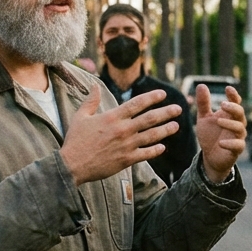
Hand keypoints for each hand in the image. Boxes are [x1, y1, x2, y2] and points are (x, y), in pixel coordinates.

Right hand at [61, 87, 180, 185]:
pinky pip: (146, 154)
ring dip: (166, 130)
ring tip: (176, 126)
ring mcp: (126, 145)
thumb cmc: (75, 140)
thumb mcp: (81, 117)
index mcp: (112, 117)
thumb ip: (91, 101)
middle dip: (166, 112)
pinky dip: (155, 150)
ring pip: (152, 136)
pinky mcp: (126, 160)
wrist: (73, 165)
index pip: (137, 104)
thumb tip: (94, 85)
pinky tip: (162, 147)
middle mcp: (123, 130)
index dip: (151, 98)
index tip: (162, 94)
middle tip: (178, 109)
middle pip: (150, 118)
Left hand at [194, 85, 246, 182]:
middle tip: (222, 104)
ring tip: (218, 121)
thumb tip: (201, 85)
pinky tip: (221, 142)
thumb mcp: (203, 118)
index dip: (234, 95)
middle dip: (233, 108)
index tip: (228, 88)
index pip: (235, 102)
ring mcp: (238, 136)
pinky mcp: (236, 149)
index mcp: (229, 115)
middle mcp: (236, 124)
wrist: (210, 156)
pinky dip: (230, 143)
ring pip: (240, 127)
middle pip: (240, 113)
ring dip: (230, 123)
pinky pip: (238, 145)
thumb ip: (203, 103)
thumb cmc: (210, 135)